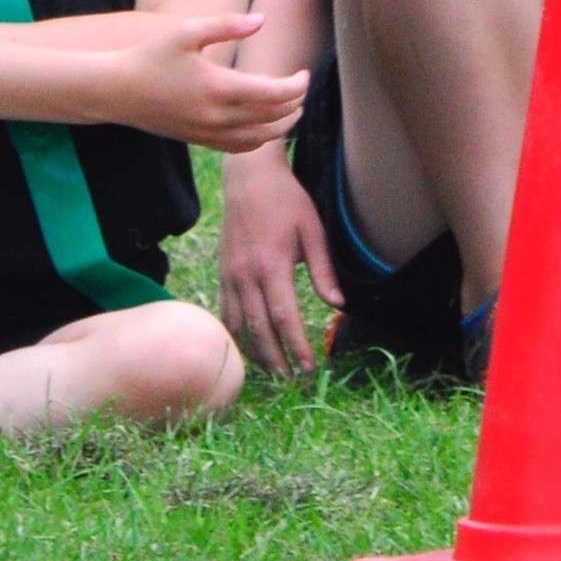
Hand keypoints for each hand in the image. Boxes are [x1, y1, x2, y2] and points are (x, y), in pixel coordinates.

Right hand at [108, 13, 309, 150]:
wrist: (117, 91)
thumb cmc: (152, 56)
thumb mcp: (187, 32)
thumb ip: (227, 25)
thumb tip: (262, 20)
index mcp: (218, 87)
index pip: (275, 94)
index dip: (297, 85)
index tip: (304, 73)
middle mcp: (216, 116)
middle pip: (273, 117)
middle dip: (295, 103)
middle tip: (301, 86)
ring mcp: (208, 133)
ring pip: (260, 138)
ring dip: (284, 125)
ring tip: (294, 109)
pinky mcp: (199, 141)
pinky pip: (239, 148)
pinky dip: (260, 141)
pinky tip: (266, 127)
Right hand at [219, 143, 340, 374]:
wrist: (248, 179)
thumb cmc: (286, 201)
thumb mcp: (312, 229)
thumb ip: (324, 269)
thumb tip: (337, 304)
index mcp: (271, 265)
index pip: (283, 317)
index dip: (296, 346)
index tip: (309, 367)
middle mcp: (246, 276)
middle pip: (259, 329)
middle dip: (276, 359)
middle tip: (293, 381)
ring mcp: (230, 276)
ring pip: (239, 326)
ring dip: (256, 353)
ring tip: (274, 372)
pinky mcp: (222, 274)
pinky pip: (226, 313)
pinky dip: (237, 334)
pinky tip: (249, 347)